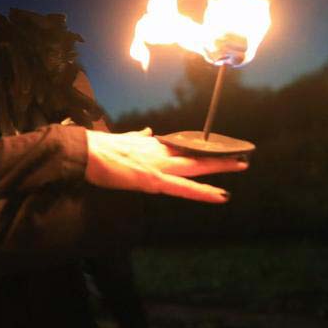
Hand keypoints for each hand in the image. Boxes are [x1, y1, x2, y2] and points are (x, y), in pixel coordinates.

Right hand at [85, 128, 246, 202]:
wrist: (86, 152)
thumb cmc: (98, 148)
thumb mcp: (122, 140)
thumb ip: (137, 137)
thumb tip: (147, 132)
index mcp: (151, 144)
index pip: (181, 145)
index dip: (200, 147)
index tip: (217, 146)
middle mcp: (159, 152)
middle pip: (194, 153)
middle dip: (217, 154)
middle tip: (241, 153)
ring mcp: (158, 166)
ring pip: (195, 166)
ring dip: (219, 166)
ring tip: (241, 164)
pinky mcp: (153, 180)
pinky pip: (184, 188)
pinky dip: (203, 192)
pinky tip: (221, 196)